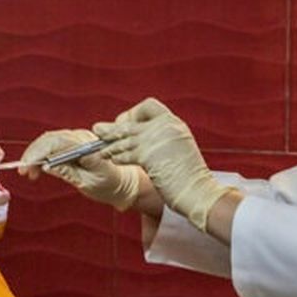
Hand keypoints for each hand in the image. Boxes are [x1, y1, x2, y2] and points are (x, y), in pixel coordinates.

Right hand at [19, 129, 142, 210]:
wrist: (123, 183)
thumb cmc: (109, 185)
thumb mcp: (88, 184)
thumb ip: (68, 173)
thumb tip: (47, 166)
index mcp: (88, 148)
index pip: (57, 143)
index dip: (38, 153)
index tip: (27, 167)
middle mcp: (82, 138)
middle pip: (50, 139)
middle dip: (33, 154)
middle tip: (23, 172)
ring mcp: (78, 139)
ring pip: (49, 140)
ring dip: (35, 155)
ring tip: (28, 173)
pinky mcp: (73, 143)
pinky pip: (53, 144)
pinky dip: (42, 155)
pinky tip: (37, 168)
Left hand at [93, 97, 229, 231]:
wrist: (197, 190)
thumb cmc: (188, 175)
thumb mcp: (178, 148)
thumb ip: (163, 138)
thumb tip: (141, 138)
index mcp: (173, 123)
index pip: (149, 106)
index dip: (134, 113)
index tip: (128, 124)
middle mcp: (165, 126)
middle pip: (131, 121)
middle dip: (113, 128)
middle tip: (99, 129)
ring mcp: (156, 139)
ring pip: (125, 137)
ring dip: (109, 143)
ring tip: (100, 148)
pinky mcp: (149, 154)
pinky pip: (126, 152)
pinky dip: (116, 155)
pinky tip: (111, 159)